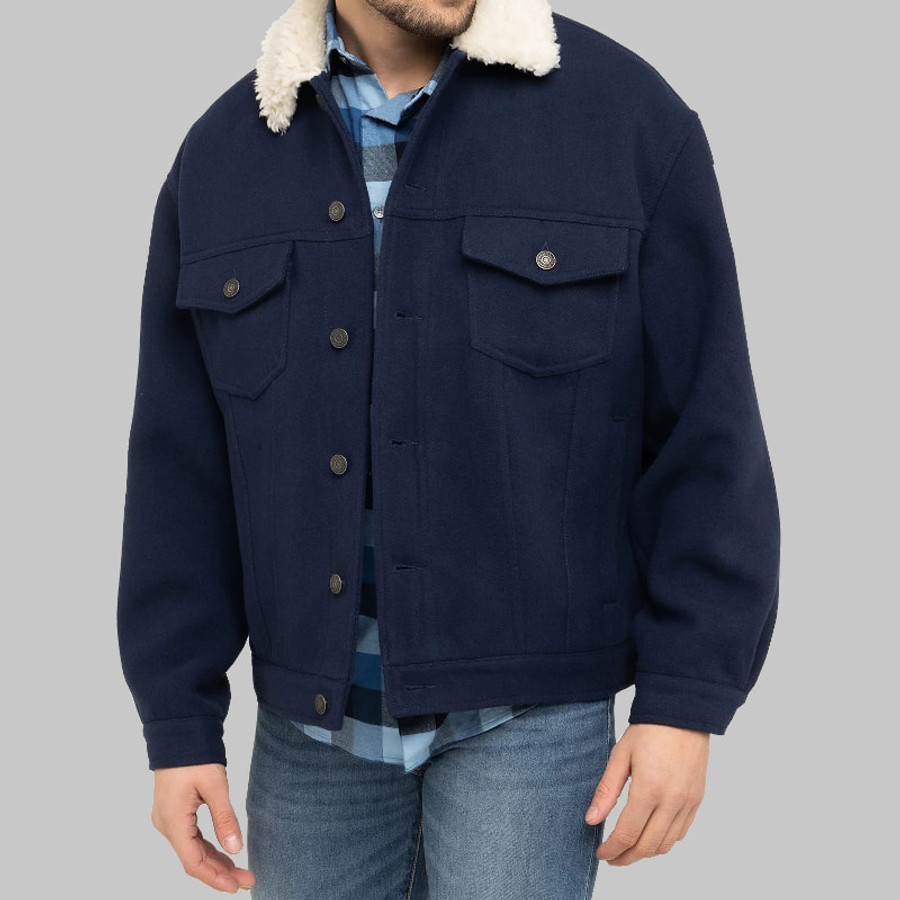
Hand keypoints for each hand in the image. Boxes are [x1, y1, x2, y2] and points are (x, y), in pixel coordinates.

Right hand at [151, 762, 256, 892]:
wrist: (179, 731)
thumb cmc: (195, 754)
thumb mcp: (215, 785)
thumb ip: (225, 818)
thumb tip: (235, 849)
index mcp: (173, 821)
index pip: (193, 862)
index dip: (215, 878)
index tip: (237, 886)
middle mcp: (166, 824)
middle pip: (193, 860)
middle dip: (220, 872)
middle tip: (248, 879)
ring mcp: (168, 819)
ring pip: (192, 850)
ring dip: (215, 862)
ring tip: (240, 871)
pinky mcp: (174, 812)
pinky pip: (191, 838)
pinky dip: (208, 848)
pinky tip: (224, 853)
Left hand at [585, 723, 708, 864]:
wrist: (683, 713)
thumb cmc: (649, 730)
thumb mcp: (620, 755)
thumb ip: (606, 790)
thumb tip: (591, 819)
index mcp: (649, 789)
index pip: (627, 834)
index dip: (612, 849)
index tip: (600, 853)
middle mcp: (672, 801)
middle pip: (647, 846)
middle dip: (626, 857)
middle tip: (611, 857)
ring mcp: (687, 803)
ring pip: (665, 845)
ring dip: (645, 852)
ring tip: (628, 848)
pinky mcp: (697, 800)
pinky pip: (680, 833)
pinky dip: (664, 841)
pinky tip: (650, 835)